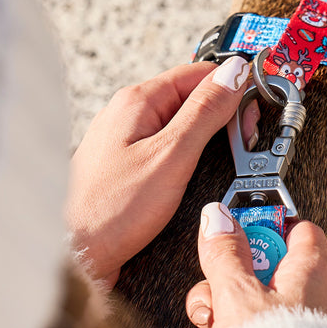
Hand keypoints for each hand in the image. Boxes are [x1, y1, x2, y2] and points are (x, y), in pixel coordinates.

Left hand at [67, 58, 257, 288]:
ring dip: (207, 138)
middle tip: (243, 143)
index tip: (254, 114)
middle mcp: (128, 113)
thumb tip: (234, 74)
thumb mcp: (171, 155)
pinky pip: (166, 147)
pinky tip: (196, 176)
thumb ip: (205, 111)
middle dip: (222, 115)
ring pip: (180, 124)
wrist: (72, 255)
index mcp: (138, 100)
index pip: (200, 73)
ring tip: (225, 160)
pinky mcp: (126, 165)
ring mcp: (125, 139)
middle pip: (191, 97)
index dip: (233, 89)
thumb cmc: (109, 211)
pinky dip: (188, 157)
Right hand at [183, 203, 326, 327]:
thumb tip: (217, 216)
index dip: (264, 229)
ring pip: (253, 319)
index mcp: (313, 272)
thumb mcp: (237, 294)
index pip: (298, 230)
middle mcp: (319, 302)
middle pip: (263, 278)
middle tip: (210, 307)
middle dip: (223, 293)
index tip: (234, 237)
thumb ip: (225, 253)